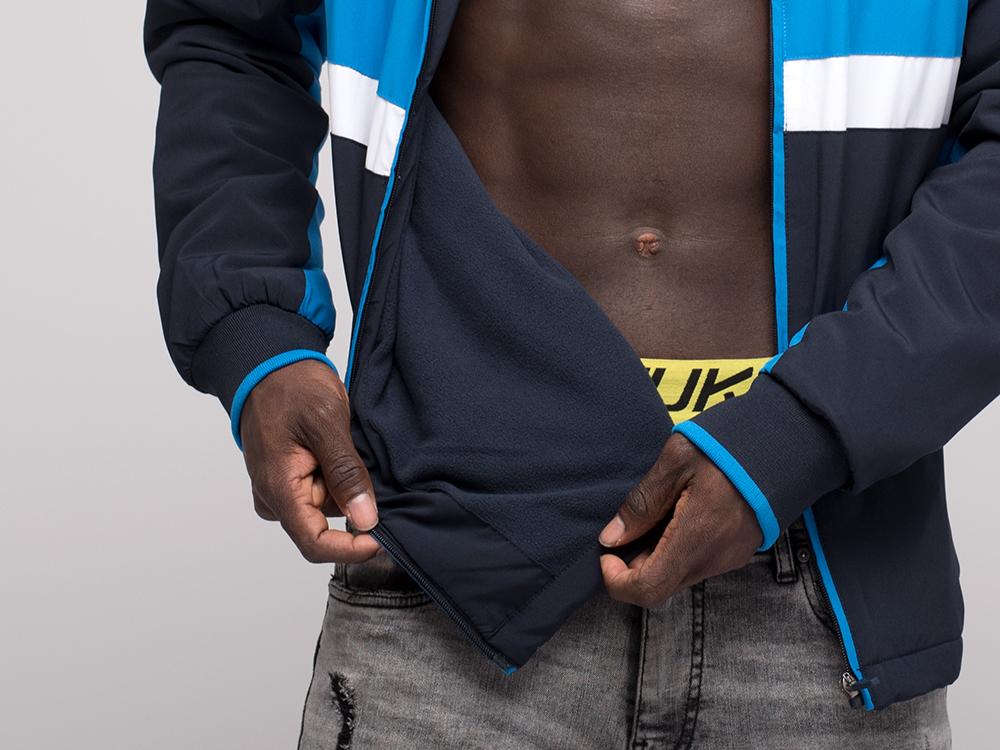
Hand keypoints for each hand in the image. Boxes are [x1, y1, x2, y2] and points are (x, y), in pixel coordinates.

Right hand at [240, 359, 380, 563]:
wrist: (269, 362)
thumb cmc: (290, 386)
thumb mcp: (326, 423)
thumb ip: (345, 473)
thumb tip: (365, 519)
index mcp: (278, 488)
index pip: (314, 543)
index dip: (350, 549)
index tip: (382, 538)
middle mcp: (275, 496)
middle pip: (324, 525)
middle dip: (354, 508)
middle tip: (378, 476)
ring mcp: (282, 488)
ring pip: (327, 508)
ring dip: (348, 489)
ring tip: (358, 452)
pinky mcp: (292, 479)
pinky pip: (323, 492)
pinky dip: (341, 479)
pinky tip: (349, 455)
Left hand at [598, 433, 760, 606]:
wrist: (784, 444)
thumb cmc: (728, 446)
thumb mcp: (675, 461)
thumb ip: (642, 503)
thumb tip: (612, 538)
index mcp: (697, 536)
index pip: (648, 589)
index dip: (617, 581)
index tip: (607, 553)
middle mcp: (715, 558)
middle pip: (661, 586)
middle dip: (634, 565)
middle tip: (628, 527)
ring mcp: (730, 558)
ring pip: (679, 576)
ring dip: (656, 556)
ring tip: (657, 512)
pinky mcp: (738, 552)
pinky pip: (697, 565)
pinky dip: (677, 550)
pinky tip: (677, 515)